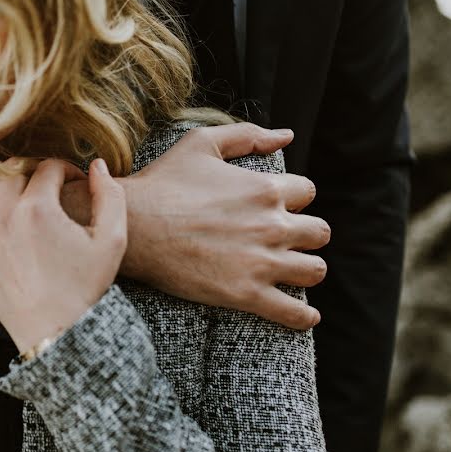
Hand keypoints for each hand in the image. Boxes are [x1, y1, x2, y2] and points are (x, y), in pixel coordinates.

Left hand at [0, 157, 126, 352]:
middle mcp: (5, 216)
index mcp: (39, 208)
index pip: (48, 167)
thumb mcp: (112, 240)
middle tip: (49, 184)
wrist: (58, 332)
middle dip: (35, 171)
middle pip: (14, 172)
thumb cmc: (87, 288)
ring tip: (13, 184)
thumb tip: (98, 165)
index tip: (76, 181)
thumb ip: (110, 196)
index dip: (66, 168)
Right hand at [60, 123, 329, 329]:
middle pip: (319, 233)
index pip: (307, 192)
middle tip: (283, 240)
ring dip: (305, 270)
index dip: (293, 199)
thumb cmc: (162, 182)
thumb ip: (247, 135)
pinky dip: (304, 315)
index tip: (277, 207)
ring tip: (290, 272)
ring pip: (314, 270)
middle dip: (305, 235)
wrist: (131, 226)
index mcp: (265, 188)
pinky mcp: (247, 294)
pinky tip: (307, 315)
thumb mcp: (201, 144)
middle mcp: (272, 225)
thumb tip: (287, 136)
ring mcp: (262, 262)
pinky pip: (294, 312)